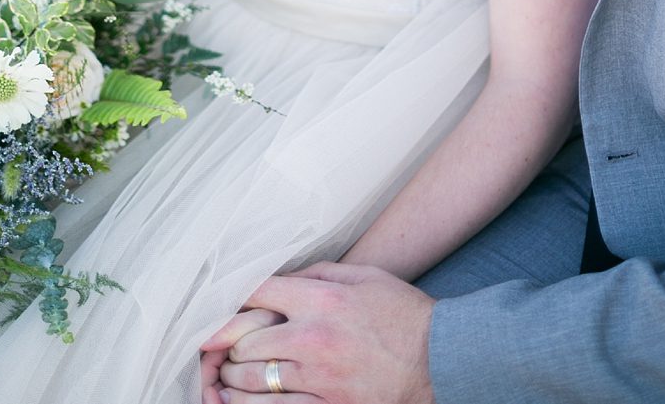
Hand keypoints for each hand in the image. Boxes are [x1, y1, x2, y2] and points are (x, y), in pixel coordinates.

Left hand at [198, 262, 435, 403]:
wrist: (439, 358)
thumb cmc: (405, 315)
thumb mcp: (368, 277)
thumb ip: (322, 273)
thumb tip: (283, 277)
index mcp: (323, 300)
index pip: (258, 292)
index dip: (233, 297)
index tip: (225, 304)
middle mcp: (314, 337)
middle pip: (245, 341)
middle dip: (231, 343)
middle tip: (225, 346)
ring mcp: (317, 376)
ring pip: (250, 380)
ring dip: (233, 377)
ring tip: (229, 374)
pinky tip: (237, 399)